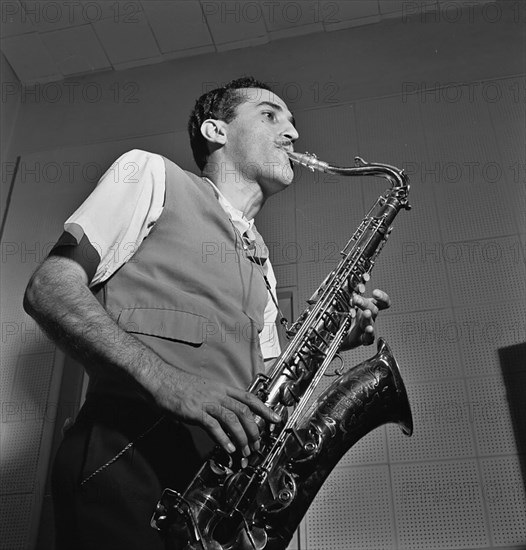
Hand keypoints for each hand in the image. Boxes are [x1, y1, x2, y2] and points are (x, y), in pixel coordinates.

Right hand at [150, 364, 280, 455]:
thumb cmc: (180, 386)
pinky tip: (227, 448)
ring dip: (241, 437)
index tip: (274, 419)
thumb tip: (227, 417)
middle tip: (257, 445)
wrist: (160, 380)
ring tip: (244, 451)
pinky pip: (213, 426)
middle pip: (244, 410)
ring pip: (232, 419)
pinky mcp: (195, 411)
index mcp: (221, 388)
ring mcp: (206, 402)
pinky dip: (223, 438)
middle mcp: (217, 394)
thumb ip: (217, 401)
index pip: (249, 397)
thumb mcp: (204, 390)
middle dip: (254, 430)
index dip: (264, 409)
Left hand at [341, 288, 390, 348]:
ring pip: (371, 322)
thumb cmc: (346, 317)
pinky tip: (369, 330)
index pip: (382, 302)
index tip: (375, 292)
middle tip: (356, 299)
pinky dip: (369, 334)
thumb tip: (351, 285)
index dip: (382, 297)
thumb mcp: (347, 303)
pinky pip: (368, 337)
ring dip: (368, 317)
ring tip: (365, 313)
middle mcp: (369, 317)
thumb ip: (350, 294)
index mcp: (368, 307)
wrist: (339, 336)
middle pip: (373, 309)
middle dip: (365, 303)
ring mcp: (366, 328)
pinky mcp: (362, 339)